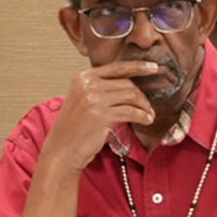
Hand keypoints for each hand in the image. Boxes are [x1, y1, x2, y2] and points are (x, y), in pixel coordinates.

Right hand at [39, 61, 159, 170]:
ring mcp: (92, 99)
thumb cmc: (75, 128)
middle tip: (148, 108)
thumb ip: (101, 89)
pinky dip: (142, 116)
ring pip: (131, 96)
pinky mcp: (100, 115)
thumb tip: (131, 85)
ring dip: (144, 107)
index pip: (116, 68)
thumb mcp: (84, 100)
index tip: (154, 67)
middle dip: (142, 96)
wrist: (62, 150)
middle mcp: (86, 85)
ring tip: (148, 115)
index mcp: (83, 78)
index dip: (138, 66)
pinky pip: (130, 111)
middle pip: (127, 83)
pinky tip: (147, 120)